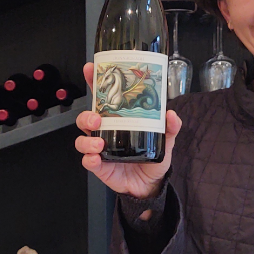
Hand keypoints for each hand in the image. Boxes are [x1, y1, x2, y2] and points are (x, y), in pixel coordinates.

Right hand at [74, 62, 181, 199]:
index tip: (91, 69)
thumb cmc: (153, 158)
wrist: (151, 184)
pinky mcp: (99, 166)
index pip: (102, 98)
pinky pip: (87, 161)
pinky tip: (96, 158)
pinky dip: (89, 158)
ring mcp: (100, 149)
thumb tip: (171, 114)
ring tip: (98, 142)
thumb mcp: (166, 140)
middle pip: (86, 118)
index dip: (94, 82)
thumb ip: (170, 127)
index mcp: (118, 120)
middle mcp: (105, 132)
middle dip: (86, 115)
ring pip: (82, 139)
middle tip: (97, 118)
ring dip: (86, 139)